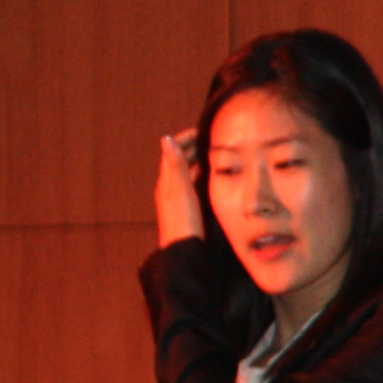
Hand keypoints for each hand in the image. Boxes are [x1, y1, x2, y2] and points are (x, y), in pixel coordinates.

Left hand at [153, 129, 208, 247]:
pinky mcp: (188, 209)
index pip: (173, 151)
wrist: (183, 253)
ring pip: (188, 173)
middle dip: (194, 147)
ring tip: (216, 153)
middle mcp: (170, 188)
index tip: (202, 130)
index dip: (186, 138)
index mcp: (166, 181)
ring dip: (199, 161)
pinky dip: (203, 175)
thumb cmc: (182, 223)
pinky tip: (214, 178)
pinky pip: (194, 185)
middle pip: (181, 160)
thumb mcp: (180, 191)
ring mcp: (178, 199)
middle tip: (213, 139)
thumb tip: (167, 139)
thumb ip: (175, 166)